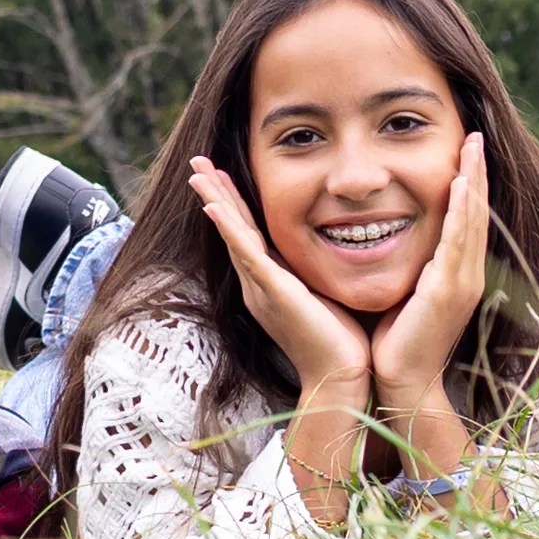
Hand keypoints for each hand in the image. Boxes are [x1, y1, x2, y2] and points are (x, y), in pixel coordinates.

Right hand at [186, 156, 373, 390]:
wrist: (341, 377)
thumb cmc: (341, 341)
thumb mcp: (324, 294)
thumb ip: (317, 271)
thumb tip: (336, 246)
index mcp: (269, 282)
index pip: (246, 233)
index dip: (232, 202)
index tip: (220, 173)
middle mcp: (258, 284)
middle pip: (232, 228)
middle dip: (215, 193)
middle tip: (197, 162)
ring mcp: (262, 288)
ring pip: (233, 235)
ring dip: (215, 202)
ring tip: (198, 174)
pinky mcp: (274, 293)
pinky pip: (247, 255)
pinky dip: (230, 230)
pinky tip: (215, 208)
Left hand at [365, 135, 490, 403]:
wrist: (399, 383)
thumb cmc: (395, 341)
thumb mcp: (405, 292)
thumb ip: (409, 265)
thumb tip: (389, 236)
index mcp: (457, 275)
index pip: (467, 219)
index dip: (469, 183)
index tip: (466, 150)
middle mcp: (467, 275)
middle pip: (477, 213)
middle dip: (477, 172)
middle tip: (476, 135)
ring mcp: (462, 283)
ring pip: (472, 221)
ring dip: (473, 181)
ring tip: (473, 146)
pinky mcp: (448, 292)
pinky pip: (457, 242)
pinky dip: (461, 211)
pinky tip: (459, 184)